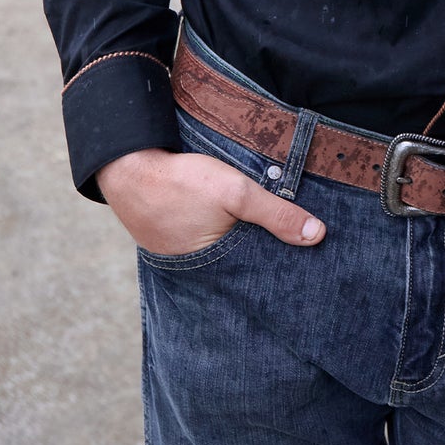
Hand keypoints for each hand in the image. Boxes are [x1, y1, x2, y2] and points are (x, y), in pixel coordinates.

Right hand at [96, 147, 325, 256]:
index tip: (310, 262)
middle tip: (297, 248)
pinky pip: (208, 242)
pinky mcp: (175, 241)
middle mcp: (200, 273)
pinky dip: (223, 233)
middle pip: (245, 266)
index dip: (282, 267)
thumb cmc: (181, 182)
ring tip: (271, 234)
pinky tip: (235, 222)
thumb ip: (276, 213)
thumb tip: (317, 235)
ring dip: (244, 242)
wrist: (128, 168)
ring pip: (227, 253)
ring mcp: (184, 258)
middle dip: (267, 256)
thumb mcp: (236, 193)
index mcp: (217, 270)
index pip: (261, 277)